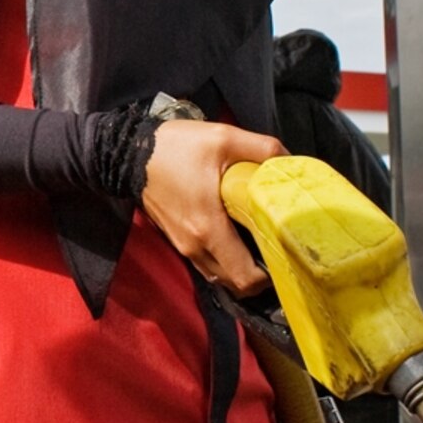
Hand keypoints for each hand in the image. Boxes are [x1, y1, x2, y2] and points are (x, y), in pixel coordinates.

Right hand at [142, 118, 283, 294]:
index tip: (283, 255)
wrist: (130, 153)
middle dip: (258, 277)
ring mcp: (183, 247)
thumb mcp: (225, 137)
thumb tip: (293, 161)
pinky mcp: (177, 242)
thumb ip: (264, 149)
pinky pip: (206, 264)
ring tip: (258, 247)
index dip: (269, 276)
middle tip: (276, 250)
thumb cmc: (177, 147)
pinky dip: (224, 262)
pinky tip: (236, 240)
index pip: (244, 278)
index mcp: (209, 228)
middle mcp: (195, 246)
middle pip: (234, 284)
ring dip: (239, 270)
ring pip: (219, 277)